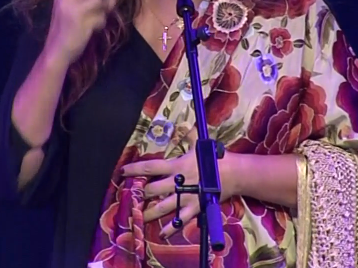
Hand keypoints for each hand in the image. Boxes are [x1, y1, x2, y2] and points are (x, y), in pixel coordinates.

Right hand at [44, 0, 116, 65]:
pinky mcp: (82, 23)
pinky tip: (94, 28)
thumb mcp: (67, 7)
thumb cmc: (63, 28)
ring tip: (96, 16)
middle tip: (95, 3)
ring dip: (102, 8)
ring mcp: (74, 9)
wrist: (56, 51)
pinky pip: (101, 16)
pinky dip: (101, 22)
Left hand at [121, 128, 236, 238]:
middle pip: (153, 189)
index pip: (150, 167)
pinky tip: (162, 233)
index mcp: (177, 166)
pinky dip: (171, 228)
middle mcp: (179, 182)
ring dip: (149, 213)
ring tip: (138, 217)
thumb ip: (190, 135)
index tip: (123, 172)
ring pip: (163, 207)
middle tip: (131, 197)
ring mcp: (186, 197)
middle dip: (141, 194)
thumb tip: (185, 124)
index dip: (135, 170)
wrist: (234, 173)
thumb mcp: (200, 145)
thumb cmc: (216, 158)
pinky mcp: (195, 208)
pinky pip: (181, 221)